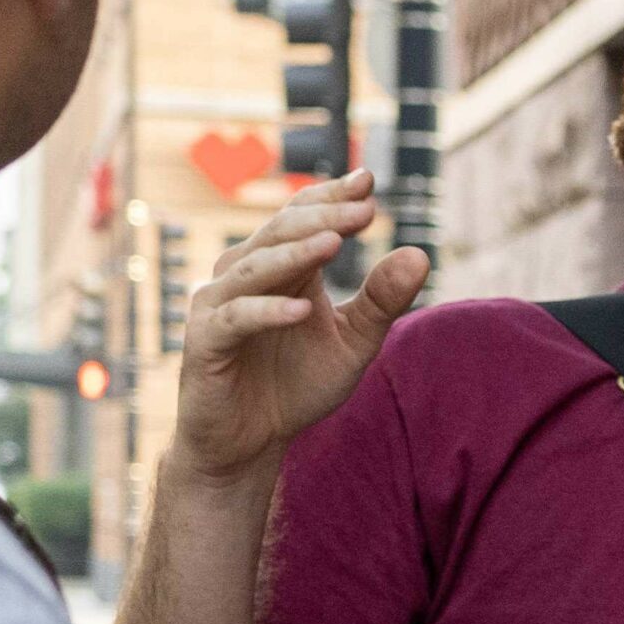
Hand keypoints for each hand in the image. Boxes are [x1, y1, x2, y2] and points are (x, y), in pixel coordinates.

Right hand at [174, 172, 428, 482]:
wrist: (250, 443)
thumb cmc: (297, 386)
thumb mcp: (353, 343)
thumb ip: (382, 301)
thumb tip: (419, 254)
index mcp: (280, 267)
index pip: (303, 217)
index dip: (332, 197)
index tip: (369, 179)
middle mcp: (245, 275)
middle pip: (281, 232)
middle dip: (324, 218)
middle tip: (364, 208)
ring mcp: (219, 306)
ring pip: (255, 267)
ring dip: (295, 254)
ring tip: (334, 243)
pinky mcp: (204, 342)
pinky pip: (235, 319)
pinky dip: (266, 311)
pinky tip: (301, 309)